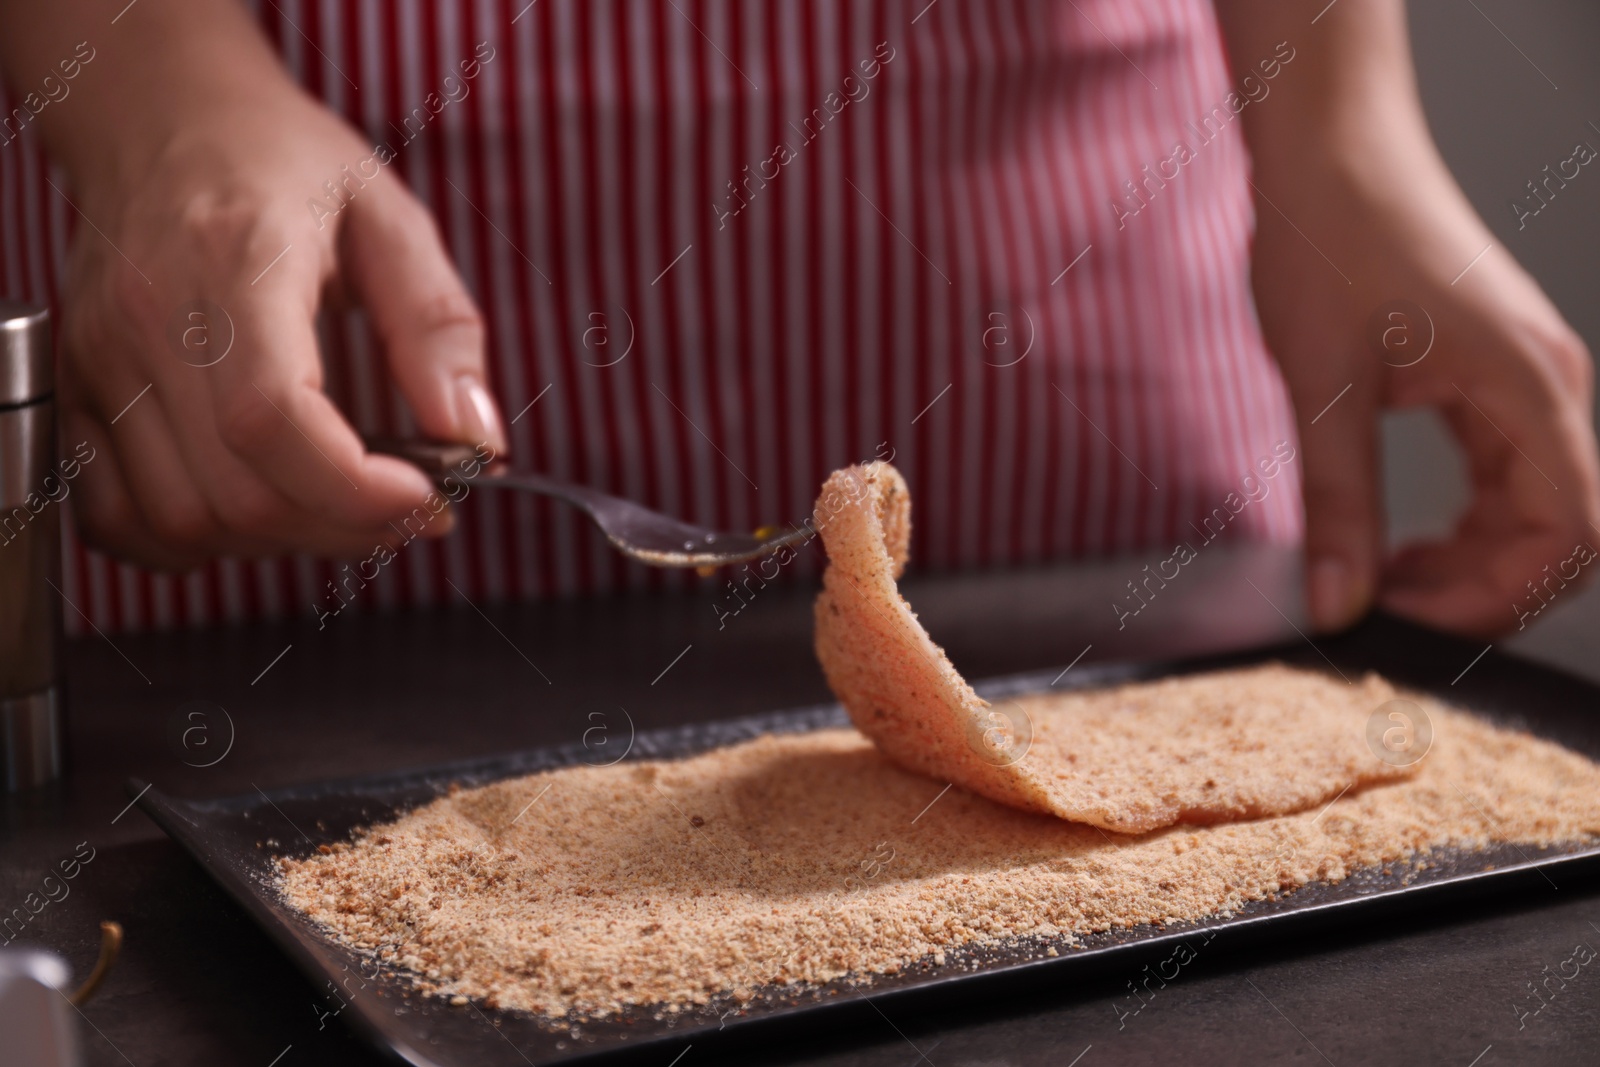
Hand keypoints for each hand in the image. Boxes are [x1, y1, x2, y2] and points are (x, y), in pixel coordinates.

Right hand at [44, 5, 503, 567]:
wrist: (161, 115)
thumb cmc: (279, 161)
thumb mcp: (391, 218)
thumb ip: (439, 328)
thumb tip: (476, 437)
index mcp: (233, 260)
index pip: (272, 417)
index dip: (355, 489)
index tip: (426, 497)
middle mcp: (150, 319)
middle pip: (237, 492)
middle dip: (344, 526)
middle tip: (406, 506)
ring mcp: (102, 362)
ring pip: (183, 521)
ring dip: (281, 541)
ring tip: (339, 502)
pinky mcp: (79, 391)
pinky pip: (119, 519)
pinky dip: (194, 544)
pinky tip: (257, 508)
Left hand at [1252, 145, 1599, 637]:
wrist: (1329, 151)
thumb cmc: (1330, 240)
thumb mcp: (1324, 384)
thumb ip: (1337, 502)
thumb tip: (1339, 602)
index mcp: (1529, 385)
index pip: (1566, 533)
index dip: (1495, 598)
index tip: (1404, 616)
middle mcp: (1546, 386)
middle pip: (1560, 532)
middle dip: (1482, 589)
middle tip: (1384, 607)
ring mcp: (1522, 382)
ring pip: (1531, 510)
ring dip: (1470, 561)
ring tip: (1382, 579)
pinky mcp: (1487, 380)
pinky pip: (1502, 477)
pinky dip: (1460, 525)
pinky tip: (1396, 542)